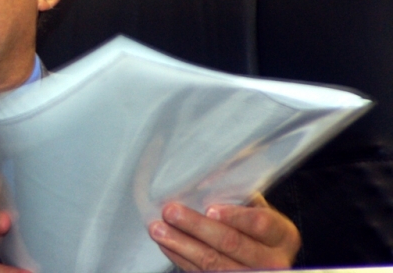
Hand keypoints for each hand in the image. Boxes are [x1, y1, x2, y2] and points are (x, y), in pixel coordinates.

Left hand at [148, 194, 300, 270]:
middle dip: (197, 227)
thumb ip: (238, 193)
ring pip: (214, 264)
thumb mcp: (255, 206)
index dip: (235, 216)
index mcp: (283, 235)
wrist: (261, 257)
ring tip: (158, 229)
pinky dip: (180, 257)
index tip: (209, 207)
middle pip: (232, 244)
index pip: (261, 224)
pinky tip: (166, 244)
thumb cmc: (253, 224)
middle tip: (171, 212)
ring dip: (182, 245)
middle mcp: (273, 262)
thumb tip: (207, 177)